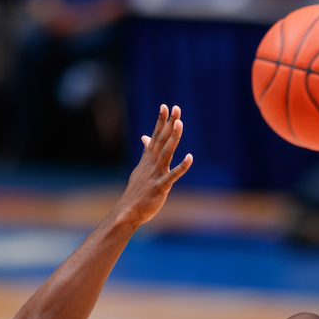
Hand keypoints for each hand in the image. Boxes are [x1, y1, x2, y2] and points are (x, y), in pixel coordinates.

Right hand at [114, 104, 192, 227]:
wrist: (128, 212)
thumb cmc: (137, 191)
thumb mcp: (141, 168)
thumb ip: (146, 151)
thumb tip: (145, 137)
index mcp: (148, 159)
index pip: (155, 136)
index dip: (160, 121)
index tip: (165, 106)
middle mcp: (152, 163)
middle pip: (162, 140)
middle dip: (169, 123)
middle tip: (176, 108)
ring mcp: (156, 174)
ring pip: (166, 152)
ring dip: (173, 138)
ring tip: (179, 123)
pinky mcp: (161, 187)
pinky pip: (173, 175)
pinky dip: (182, 166)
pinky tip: (190, 157)